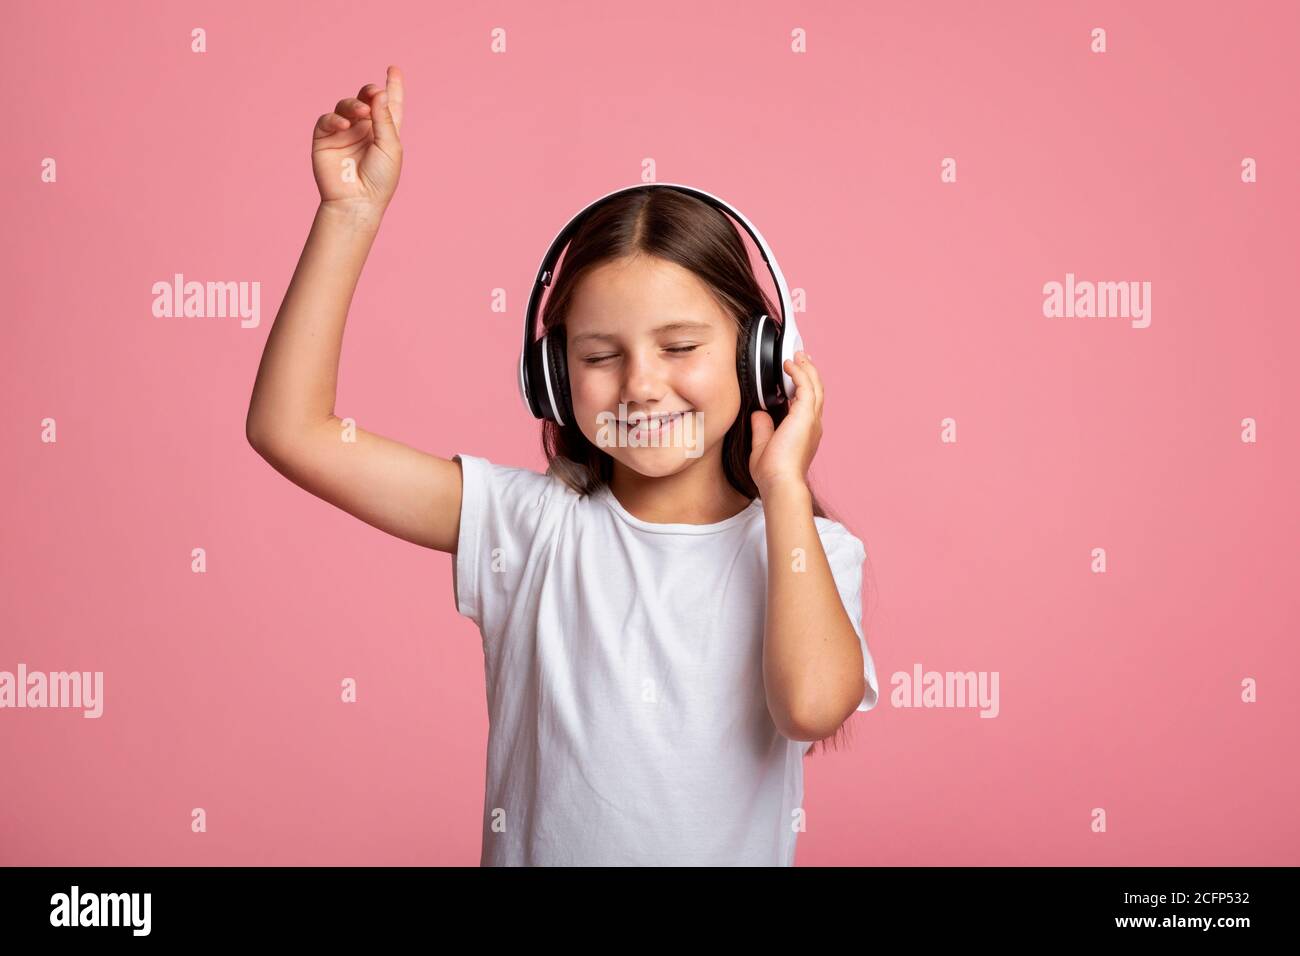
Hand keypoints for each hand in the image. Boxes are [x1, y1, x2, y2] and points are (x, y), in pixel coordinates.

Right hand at [311, 65, 404, 208]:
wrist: (357, 202)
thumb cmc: (380, 180)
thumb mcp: (390, 148)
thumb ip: (385, 119)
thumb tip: (379, 92)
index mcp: (384, 132)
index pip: (390, 105)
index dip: (392, 86)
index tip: (393, 69)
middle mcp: (364, 129)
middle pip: (366, 99)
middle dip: (369, 92)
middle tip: (374, 93)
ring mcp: (344, 133)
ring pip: (346, 105)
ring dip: (354, 105)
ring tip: (362, 113)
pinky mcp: (325, 139)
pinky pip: (327, 119)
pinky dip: (335, 118)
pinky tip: (344, 125)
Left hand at [749, 350, 822, 495]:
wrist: (780, 482)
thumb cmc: (773, 473)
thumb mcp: (763, 447)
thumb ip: (762, 429)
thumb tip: (758, 414)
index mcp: (806, 432)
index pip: (808, 404)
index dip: (804, 387)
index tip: (796, 375)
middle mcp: (813, 424)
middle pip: (816, 390)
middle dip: (809, 372)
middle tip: (801, 358)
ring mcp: (812, 419)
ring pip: (815, 385)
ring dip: (806, 368)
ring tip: (798, 355)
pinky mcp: (806, 415)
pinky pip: (806, 386)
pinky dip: (799, 372)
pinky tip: (789, 364)